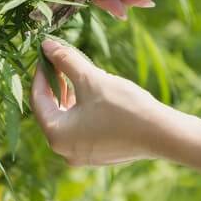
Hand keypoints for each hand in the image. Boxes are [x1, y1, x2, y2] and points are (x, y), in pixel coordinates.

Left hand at [30, 37, 171, 165]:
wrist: (162, 134)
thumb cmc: (124, 107)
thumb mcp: (92, 79)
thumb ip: (66, 61)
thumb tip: (47, 44)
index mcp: (56, 135)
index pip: (38, 100)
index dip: (41, 73)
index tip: (47, 55)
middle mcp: (64, 151)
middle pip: (52, 111)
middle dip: (56, 85)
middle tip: (62, 62)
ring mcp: (82, 156)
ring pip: (68, 120)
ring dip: (71, 97)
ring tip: (80, 76)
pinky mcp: (99, 155)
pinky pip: (83, 129)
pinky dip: (83, 111)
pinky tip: (96, 95)